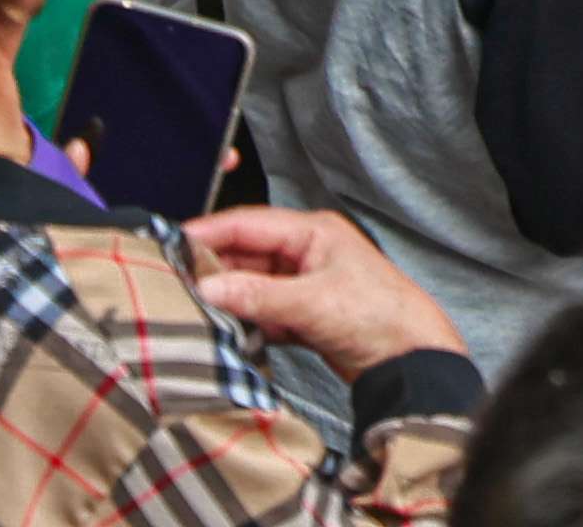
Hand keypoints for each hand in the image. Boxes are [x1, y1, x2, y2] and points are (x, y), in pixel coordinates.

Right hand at [187, 201, 464, 373]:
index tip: (170, 244)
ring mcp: (303, 285)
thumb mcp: (312, 303)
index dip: (208, 233)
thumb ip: (258, 295)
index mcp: (312, 232)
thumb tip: (208, 288)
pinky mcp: (303, 317)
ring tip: (191, 312)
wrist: (412, 359)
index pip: (248, 224)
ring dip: (227, 300)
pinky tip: (224, 334)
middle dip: (213, 270)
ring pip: (251, 286)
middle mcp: (305, 253)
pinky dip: (244, 323)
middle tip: (173, 285)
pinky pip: (262, 313)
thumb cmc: (376, 315)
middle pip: (246, 255)